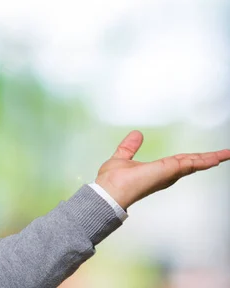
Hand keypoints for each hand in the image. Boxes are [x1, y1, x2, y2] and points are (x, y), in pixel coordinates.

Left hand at [96, 130, 229, 209]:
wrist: (108, 192)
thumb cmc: (111, 181)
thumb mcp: (122, 157)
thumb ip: (130, 147)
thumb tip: (136, 134)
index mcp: (156, 171)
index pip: (178, 162)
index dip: (192, 158)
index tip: (206, 156)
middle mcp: (164, 174)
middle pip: (190, 164)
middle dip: (207, 159)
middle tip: (226, 154)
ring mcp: (167, 174)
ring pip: (193, 164)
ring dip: (210, 158)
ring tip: (227, 154)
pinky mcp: (166, 171)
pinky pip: (189, 164)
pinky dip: (203, 161)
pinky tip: (216, 158)